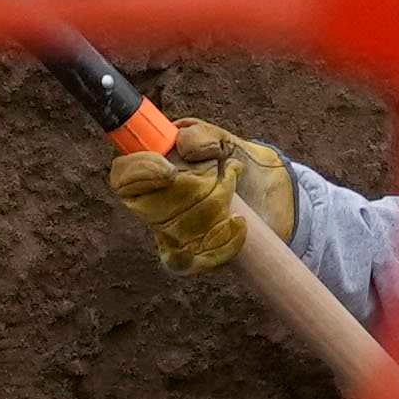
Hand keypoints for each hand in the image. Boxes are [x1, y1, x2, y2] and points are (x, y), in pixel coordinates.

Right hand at [103, 114, 302, 275]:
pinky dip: (219, 244)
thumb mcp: (226, 140)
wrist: (276, 195)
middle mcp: (156, 205)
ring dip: (212, 212)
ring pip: (173, 233)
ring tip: (235, 198)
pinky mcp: (191, 258)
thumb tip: (181, 147)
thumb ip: (202, 135)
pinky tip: (238, 225)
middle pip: (149, 208)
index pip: (123, 176)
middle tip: (217, 181)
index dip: (138, 173)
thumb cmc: (245, 163)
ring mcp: (171, 233)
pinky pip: (187, 263)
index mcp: (155, 171)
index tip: (169, 171)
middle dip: (189, 194)